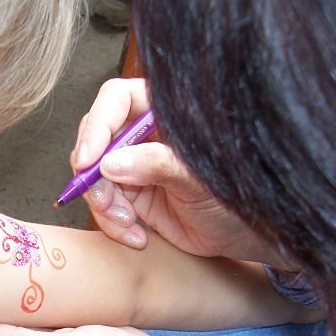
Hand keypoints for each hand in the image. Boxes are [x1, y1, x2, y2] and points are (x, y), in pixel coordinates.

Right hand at [73, 79, 293, 268]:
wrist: (247, 234)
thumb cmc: (238, 195)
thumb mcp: (201, 179)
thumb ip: (158, 165)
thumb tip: (111, 164)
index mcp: (165, 112)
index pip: (117, 100)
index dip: (97, 125)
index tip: (88, 160)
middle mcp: (144, 134)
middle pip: (97, 139)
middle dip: (94, 174)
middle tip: (104, 201)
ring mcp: (134, 165)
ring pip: (94, 177)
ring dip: (104, 205)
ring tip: (129, 224)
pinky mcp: (132, 196)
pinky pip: (104, 206)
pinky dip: (113, 224)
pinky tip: (138, 236)